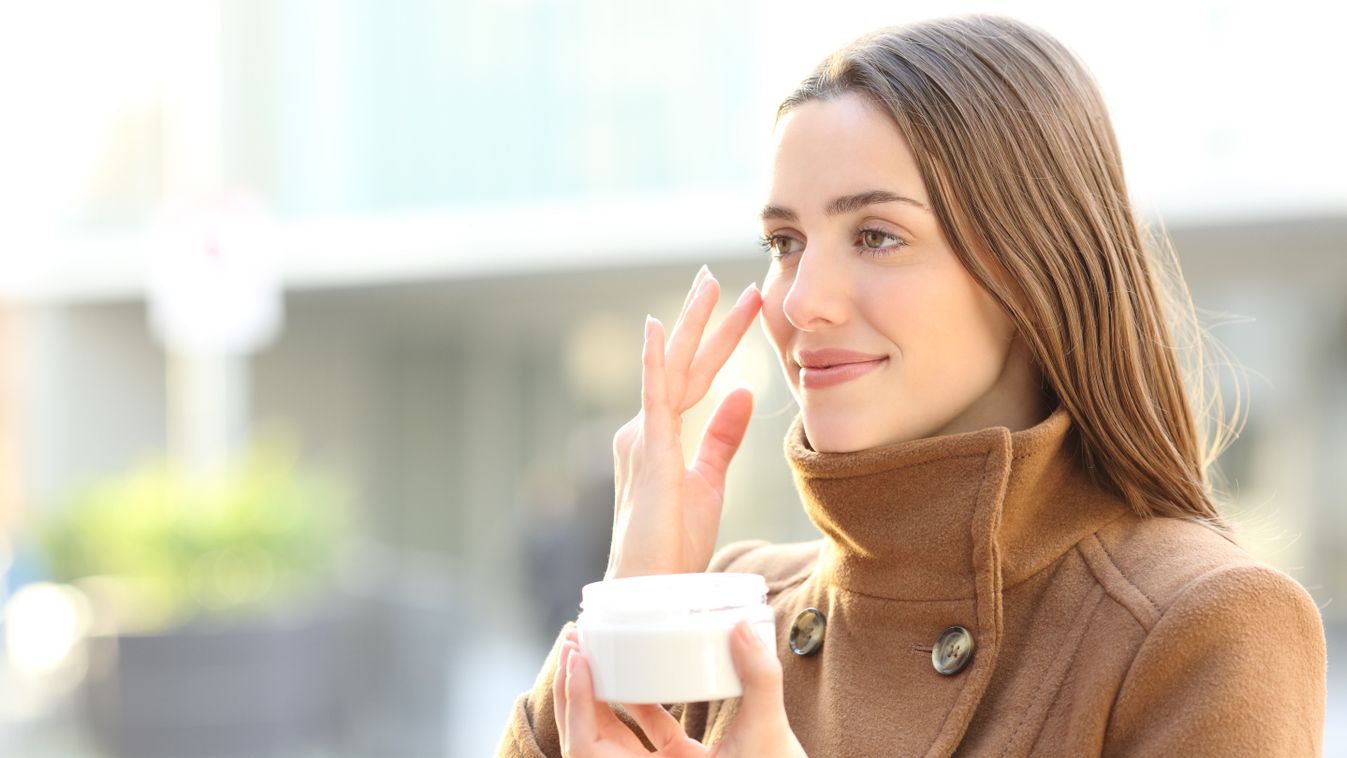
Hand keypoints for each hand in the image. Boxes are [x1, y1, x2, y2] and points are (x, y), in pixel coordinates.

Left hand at [553, 621, 807, 756]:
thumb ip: (759, 682)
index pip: (587, 750)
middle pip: (587, 741)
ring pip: (611, 740)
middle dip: (574, 692)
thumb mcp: (768, 737)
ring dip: (597, 699)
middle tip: (575, 642)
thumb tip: (742, 628)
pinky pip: (646, 739)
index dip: (576, 705)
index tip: (577, 660)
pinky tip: (637, 677)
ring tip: (594, 653)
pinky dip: (635, 708)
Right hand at [606, 266, 762, 579]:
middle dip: (703, 319)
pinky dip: (653, 361)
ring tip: (706, 286)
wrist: (651, 585)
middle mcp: (645, 428)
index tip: (745, 308)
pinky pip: (653, 397)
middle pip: (681, 363)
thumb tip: (741, 392)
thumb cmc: (674, 541)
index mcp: (662, 436)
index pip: (696, 377)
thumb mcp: (708, 481)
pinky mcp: (648, 452)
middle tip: (717, 276)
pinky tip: (656, 328)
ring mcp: (643, 437)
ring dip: (690, 326)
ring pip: (671, 369)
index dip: (720, 341)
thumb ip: (721, 437)